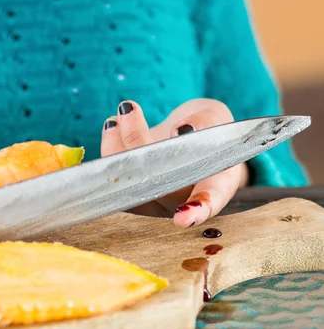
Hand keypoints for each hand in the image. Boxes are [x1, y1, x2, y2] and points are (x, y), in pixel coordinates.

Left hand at [101, 98, 248, 227]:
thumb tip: (181, 131)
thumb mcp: (217, 116)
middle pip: (159, 184)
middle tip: (130, 111)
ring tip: (122, 113)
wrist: (193, 139)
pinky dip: (111, 149)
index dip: (197, 210)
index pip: (210, 200)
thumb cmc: (211, 130)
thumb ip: (206, 122)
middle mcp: (184, 199)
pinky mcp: (135, 193)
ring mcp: (157, 201)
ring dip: (118, 147)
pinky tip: (113, 126)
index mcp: (216, 185)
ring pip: (132, 183)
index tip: (183, 218)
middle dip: (138, 145)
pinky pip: (118, 178)